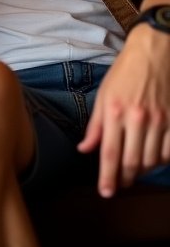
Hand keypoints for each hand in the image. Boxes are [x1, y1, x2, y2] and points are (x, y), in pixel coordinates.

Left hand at [78, 26, 169, 196]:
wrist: (154, 54)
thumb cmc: (124, 74)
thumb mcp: (103, 96)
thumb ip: (95, 125)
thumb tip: (85, 149)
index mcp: (115, 111)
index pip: (109, 153)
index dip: (107, 177)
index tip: (105, 192)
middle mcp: (138, 119)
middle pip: (131, 161)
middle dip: (123, 178)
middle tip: (118, 184)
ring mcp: (160, 121)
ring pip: (151, 161)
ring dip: (141, 171)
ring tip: (132, 171)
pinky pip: (169, 153)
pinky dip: (160, 161)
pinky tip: (151, 159)